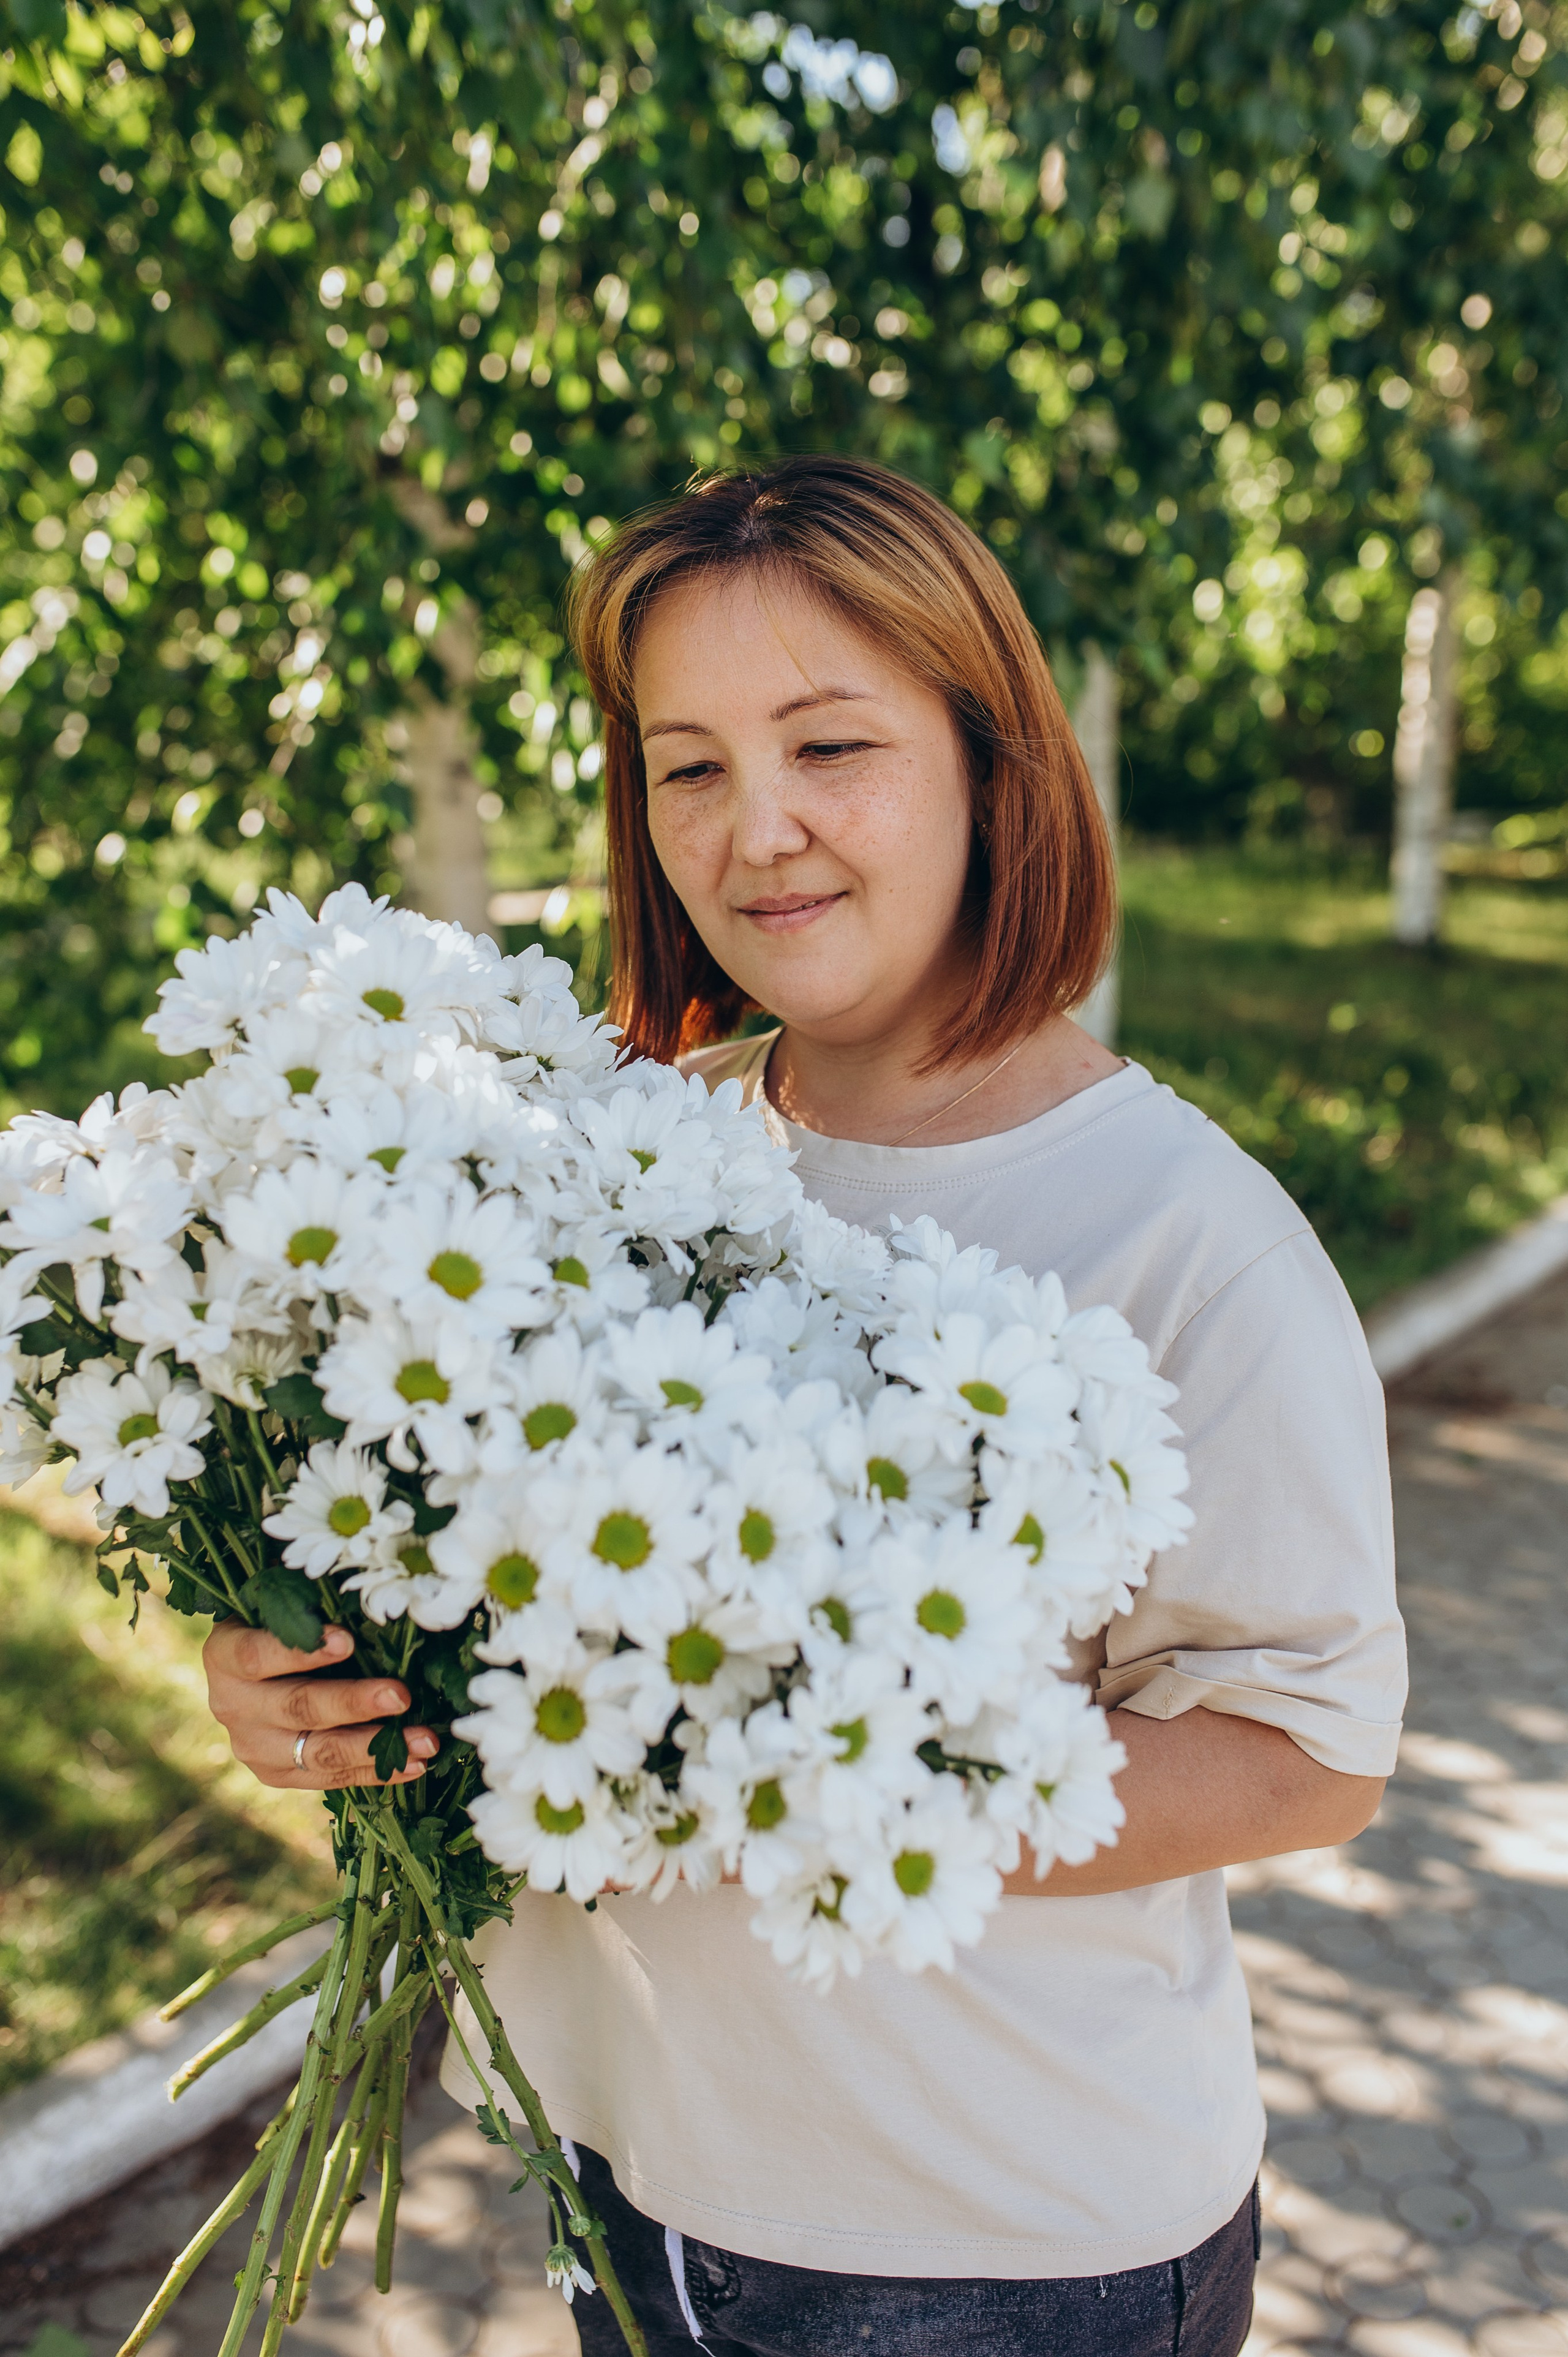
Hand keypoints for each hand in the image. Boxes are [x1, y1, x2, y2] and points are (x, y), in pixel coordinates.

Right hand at [202, 1620, 438, 1790]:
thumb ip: (311, 1606)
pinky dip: (376, 1772)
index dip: (301, 1651)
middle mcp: (233, 1706)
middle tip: (401, 1695)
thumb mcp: (278, 1608)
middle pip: (297, 1707)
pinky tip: (416, 1764)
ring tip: (424, 1740)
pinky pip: (331, 1778)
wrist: (245, 1680)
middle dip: (353, 1703)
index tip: (348, 1640)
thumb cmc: (275, 1626)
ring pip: (317, 1752)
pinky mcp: (276, 1775)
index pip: (258, 1656)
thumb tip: (375, 1602)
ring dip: (376, 1747)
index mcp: (225, 1656)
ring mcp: (254, 1747)